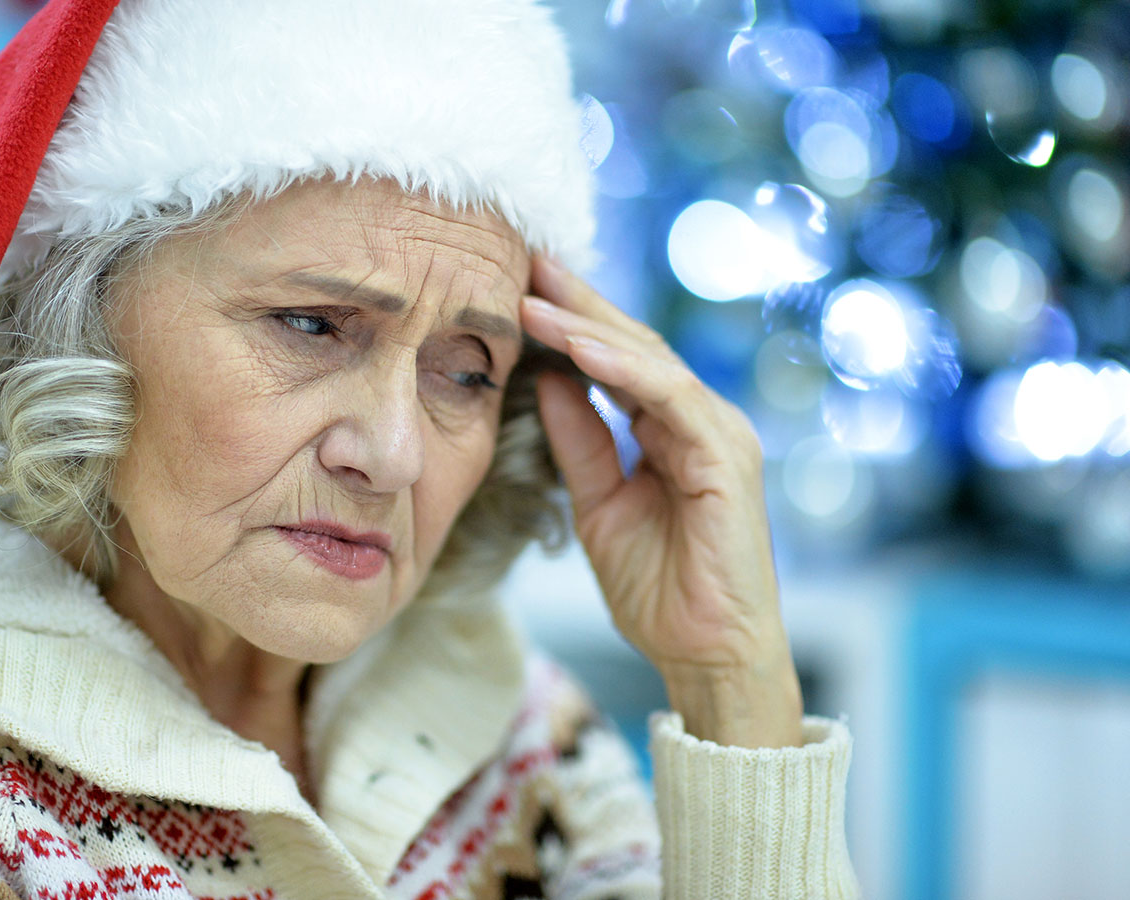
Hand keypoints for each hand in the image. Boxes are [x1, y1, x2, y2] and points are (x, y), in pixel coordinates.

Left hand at [521, 256, 802, 747]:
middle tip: (525, 260)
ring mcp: (719, 436)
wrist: (706, 654)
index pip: (617, 361)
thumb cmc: (660, 589)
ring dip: (589, 328)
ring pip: (650, 363)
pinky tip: (580, 349)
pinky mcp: (728, 460)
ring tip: (535, 297)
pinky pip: (670, 401)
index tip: (518, 288)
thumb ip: (580, 442)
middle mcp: (699, 421)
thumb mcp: (598, 506)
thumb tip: (546, 381)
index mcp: (671, 430)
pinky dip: (625, 371)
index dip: (569, 323)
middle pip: (633, 346)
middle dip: (578, 303)